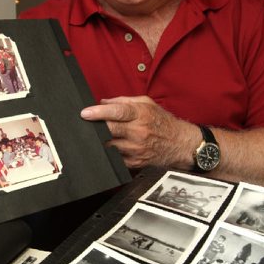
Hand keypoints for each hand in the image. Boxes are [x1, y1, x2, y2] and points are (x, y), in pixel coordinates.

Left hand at [81, 95, 197, 169]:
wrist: (179, 144)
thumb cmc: (162, 122)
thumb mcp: (147, 104)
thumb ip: (123, 101)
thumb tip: (102, 102)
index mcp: (141, 114)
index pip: (117, 112)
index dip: (99, 113)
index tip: (85, 113)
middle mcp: (139, 132)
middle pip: (110, 130)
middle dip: (96, 127)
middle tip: (88, 125)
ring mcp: (136, 149)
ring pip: (109, 145)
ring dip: (102, 140)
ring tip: (102, 135)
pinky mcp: (134, 162)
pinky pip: (115, 158)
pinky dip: (110, 152)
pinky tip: (112, 146)